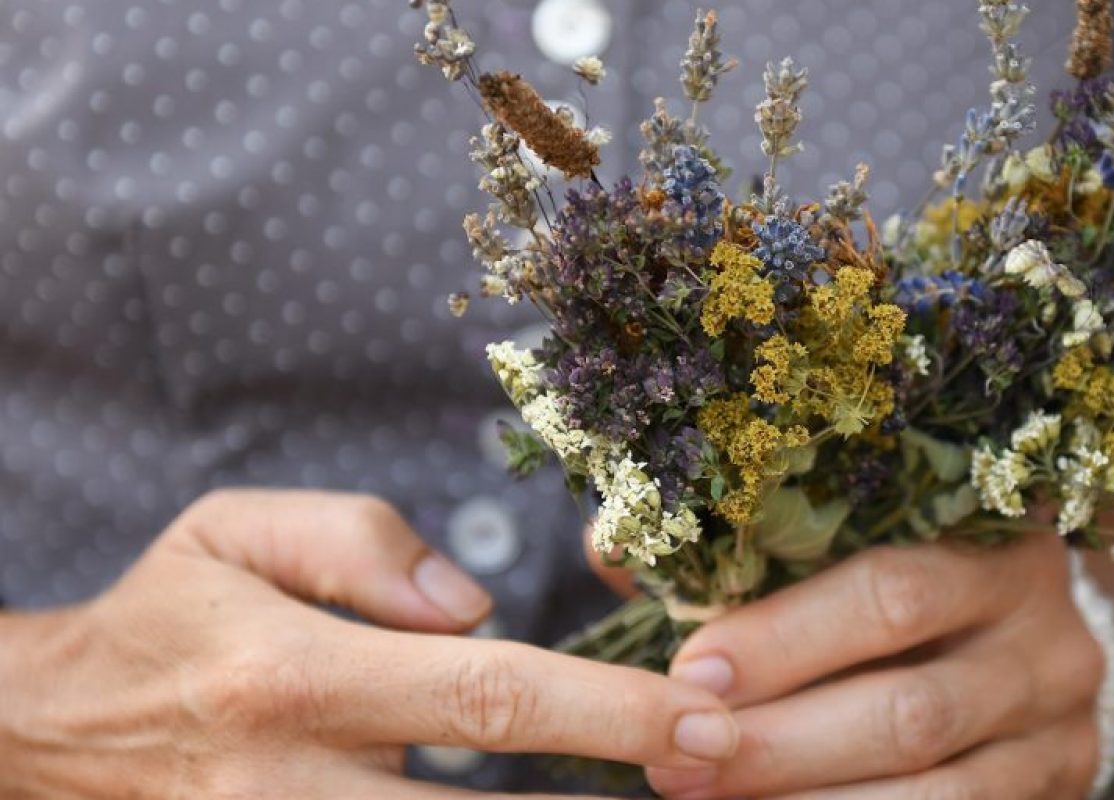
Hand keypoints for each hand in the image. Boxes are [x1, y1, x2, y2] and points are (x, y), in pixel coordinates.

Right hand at [0, 489, 738, 798]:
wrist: (51, 734)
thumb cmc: (166, 617)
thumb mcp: (236, 530)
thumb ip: (363, 545)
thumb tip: (477, 607)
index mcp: (299, 676)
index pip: (485, 696)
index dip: (605, 714)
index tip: (700, 720)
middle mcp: (300, 785)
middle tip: (724, 788)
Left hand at [647, 530, 1107, 798]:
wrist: (1022, 633)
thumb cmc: (901, 571)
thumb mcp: (845, 536)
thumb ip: (738, 543)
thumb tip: (612, 546)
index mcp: (994, 544)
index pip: (892, 595)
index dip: (785, 640)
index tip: (693, 672)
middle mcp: (1045, 638)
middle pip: (911, 711)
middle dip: (780, 746)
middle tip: (678, 766)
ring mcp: (1059, 727)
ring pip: (935, 792)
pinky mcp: (1058, 786)